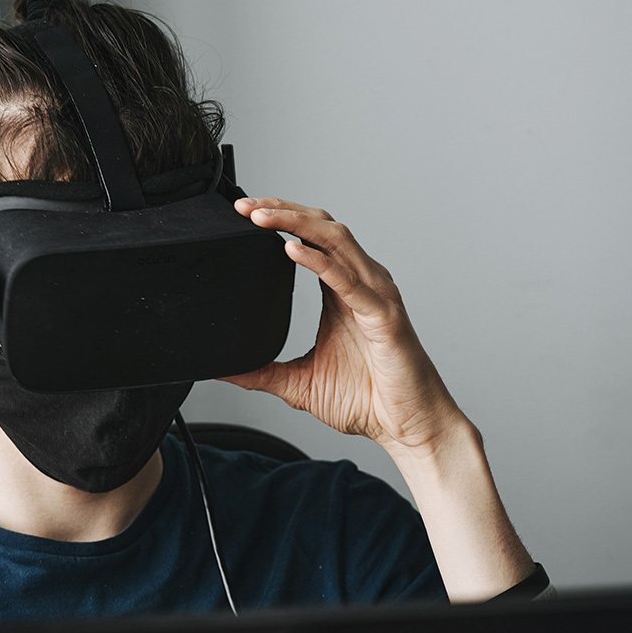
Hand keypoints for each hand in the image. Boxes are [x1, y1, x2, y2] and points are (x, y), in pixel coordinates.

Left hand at [223, 197, 466, 455]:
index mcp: (341, 290)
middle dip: (281, 210)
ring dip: (296, 223)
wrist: (408, 427)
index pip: (310, 237)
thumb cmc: (368, 400)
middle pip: (320, 227)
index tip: (242, 212)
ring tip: (260, 216)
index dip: (279, 218)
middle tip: (243, 205)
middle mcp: (360, 282)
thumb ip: (262, 372)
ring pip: (335, 240)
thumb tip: (223, 370)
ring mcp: (374, 295)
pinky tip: (292, 251)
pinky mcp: (383, 316)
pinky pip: (347, 280)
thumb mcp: (299, 383)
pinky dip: (319, 262)